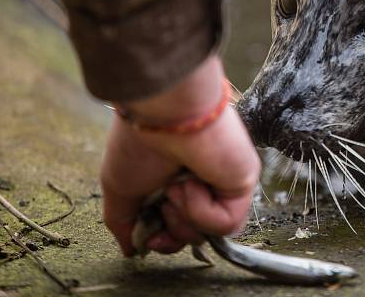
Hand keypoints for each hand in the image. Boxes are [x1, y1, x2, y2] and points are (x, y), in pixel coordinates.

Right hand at [100, 55, 260, 255]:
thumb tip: (132, 249)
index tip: (150, 237)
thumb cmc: (139, 142)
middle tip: (164, 205)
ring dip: (184, 218)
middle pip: (194, 236)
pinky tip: (192, 182)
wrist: (163, 115)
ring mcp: (224, 182)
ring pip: (210, 234)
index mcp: (173, 182)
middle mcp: (202, 182)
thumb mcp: (120, 189)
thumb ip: (124, 222)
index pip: (177, 228)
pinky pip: (225, 223)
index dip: (163, 240)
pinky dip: (201, 210)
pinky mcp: (243, 181)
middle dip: (173, 232)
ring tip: (175, 187)